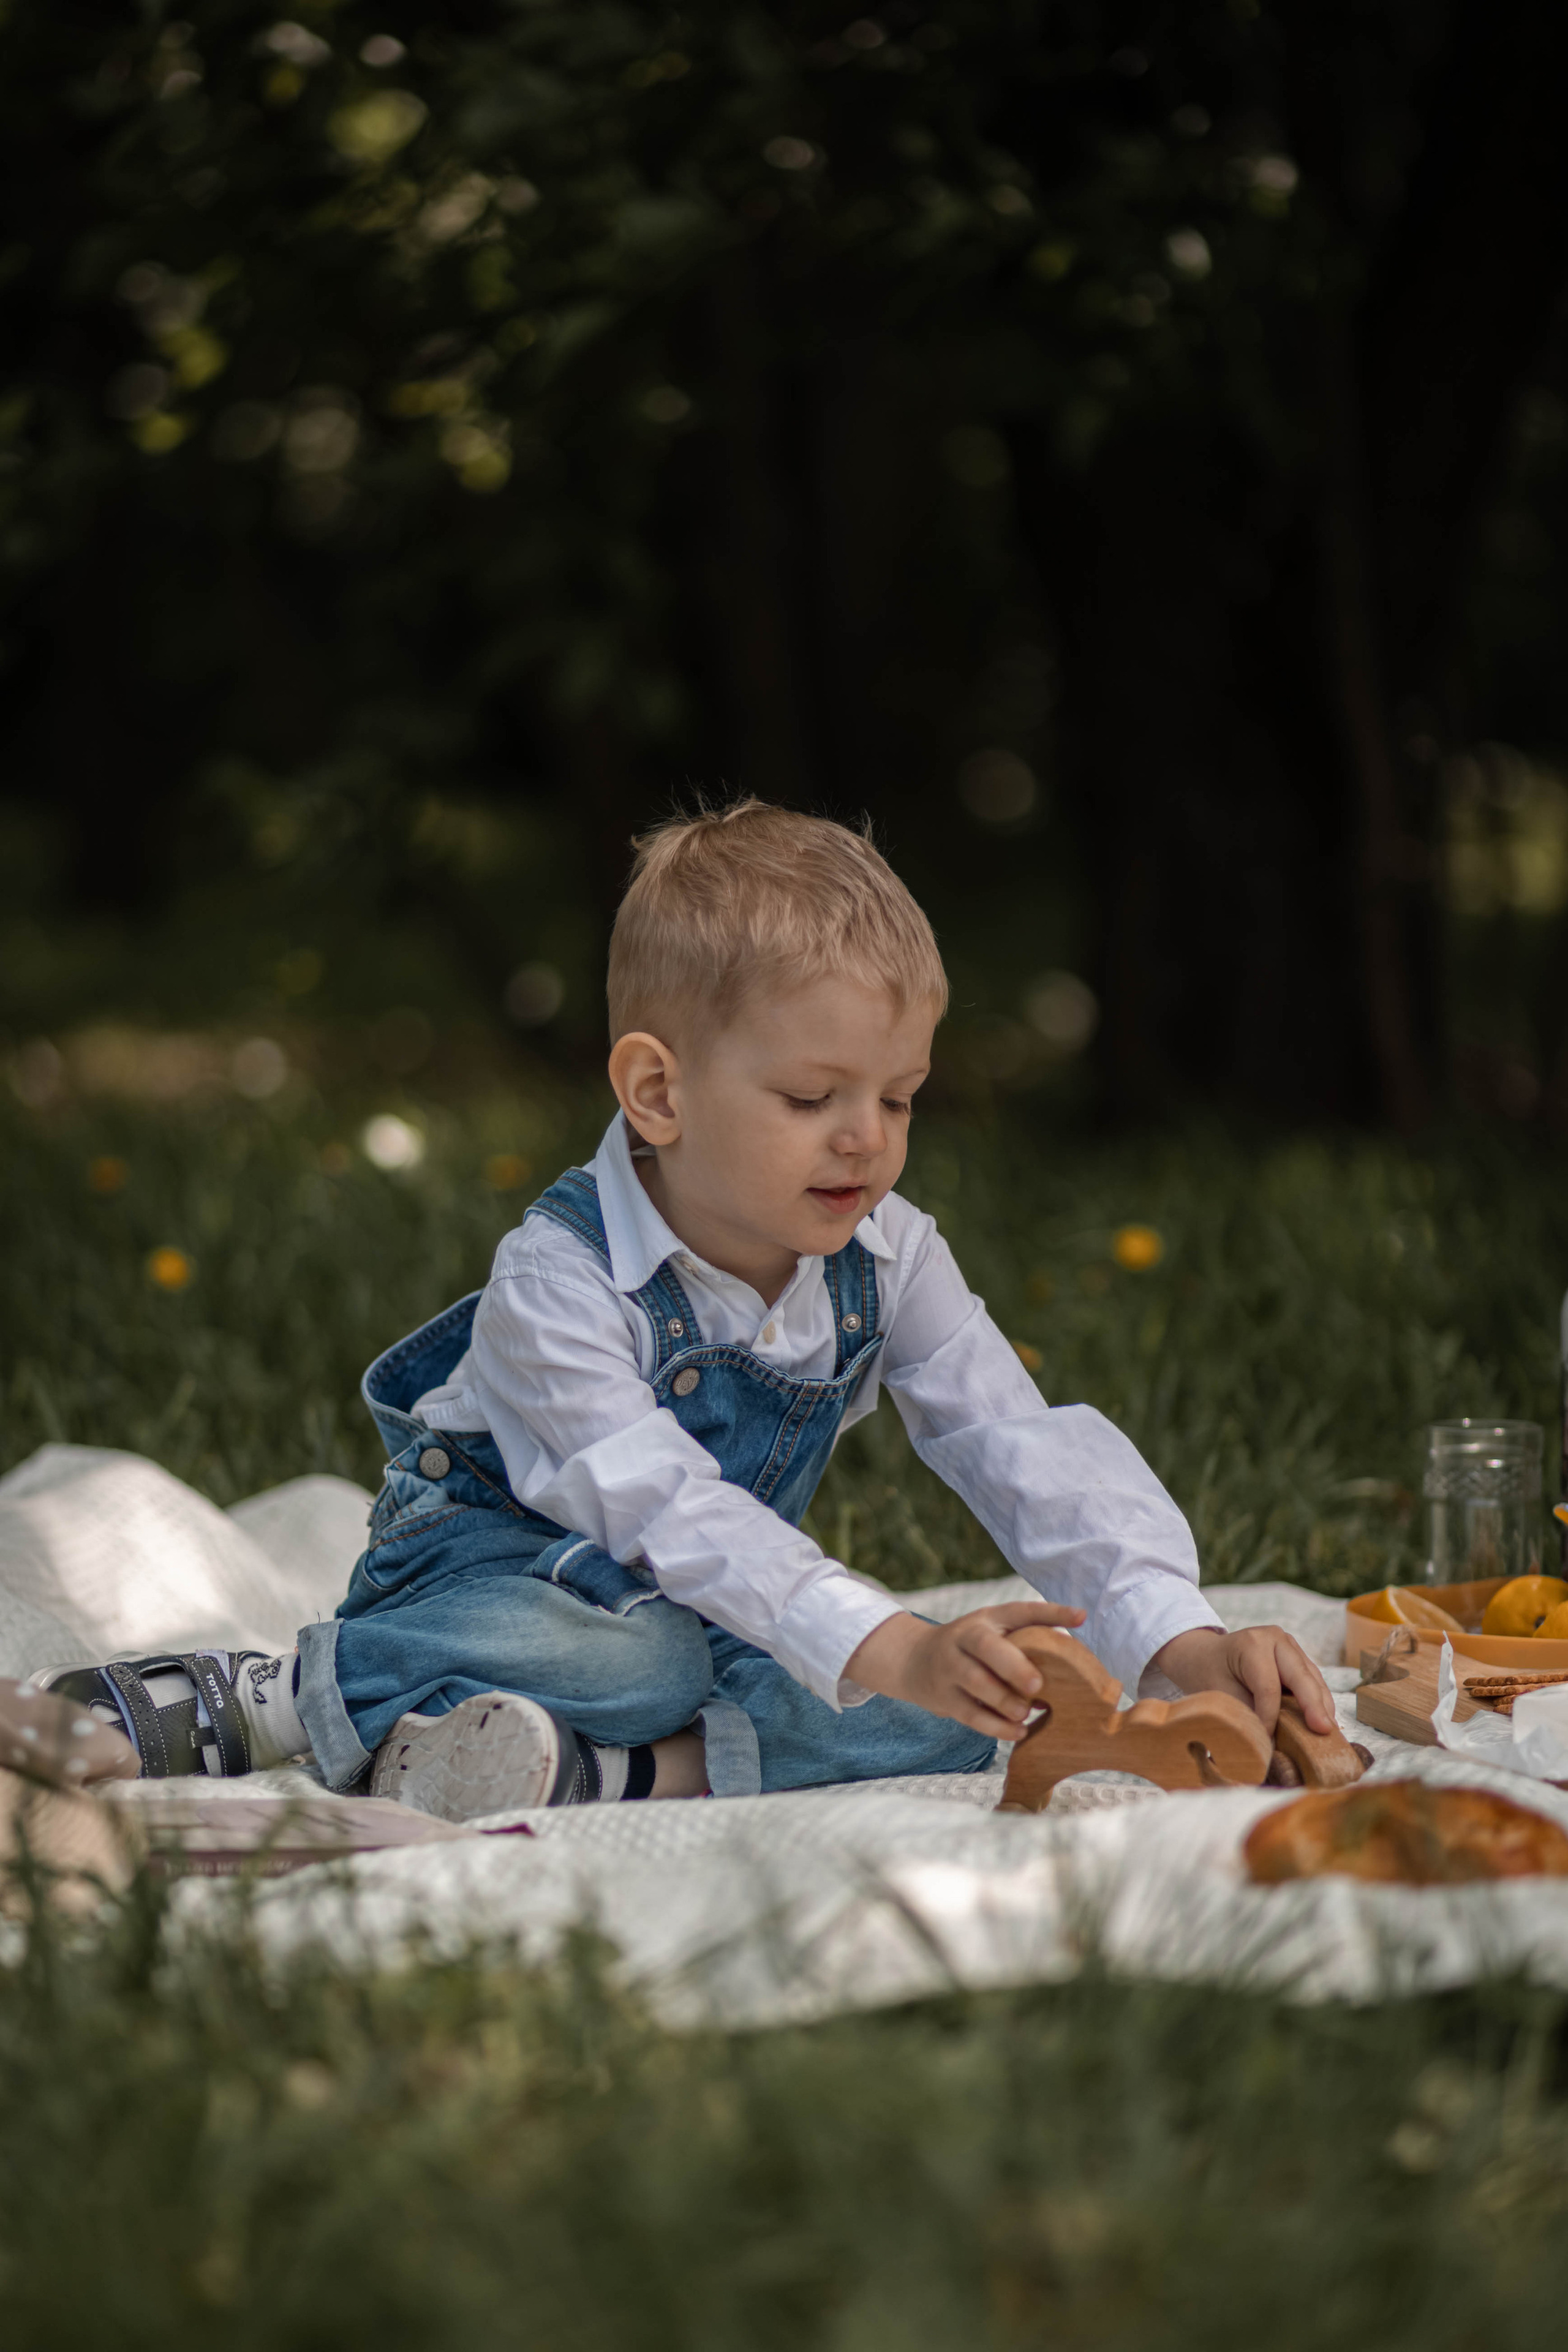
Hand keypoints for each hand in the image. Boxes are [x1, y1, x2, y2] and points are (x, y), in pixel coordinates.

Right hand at [846, 1601, 1086, 1740]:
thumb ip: (1027, 1635)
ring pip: (976, 1683)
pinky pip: (971, 1715)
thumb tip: (1075, 1648)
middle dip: (1014, 1666)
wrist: (914, 1660)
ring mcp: (950, 1668)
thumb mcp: (993, 1630)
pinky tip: (1018, 1732)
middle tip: (1037, 1684)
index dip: (1052, 1612)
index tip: (1081, 1617)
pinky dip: (995, 1727)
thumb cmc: (971, 1647)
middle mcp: (965, 1638)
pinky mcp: (944, 1698)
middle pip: (987, 1648)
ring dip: (1004, 1701)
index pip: (1020, 1611)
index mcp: (986, 1619)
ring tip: (1026, 1713)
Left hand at [1151, 1624, 1334, 1736]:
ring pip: (1312, 1678)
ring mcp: (1290, 1645)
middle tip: (1325, 1732)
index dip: (1271, 1716)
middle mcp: (1276, 1639)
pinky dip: (1318, 1700)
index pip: (1268, 1686)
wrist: (1206, 1656)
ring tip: (1330, 1732)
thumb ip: (1247, 1714)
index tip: (1268, 1740)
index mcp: (1252, 1644)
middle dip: (1313, 1706)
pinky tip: (1324, 1721)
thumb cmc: (1211, 1674)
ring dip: (1322, 1705)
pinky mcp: (1297, 1656)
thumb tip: (1270, 1744)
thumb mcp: (1221, 1694)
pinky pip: (1312, 1680)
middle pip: (1300, 1677)